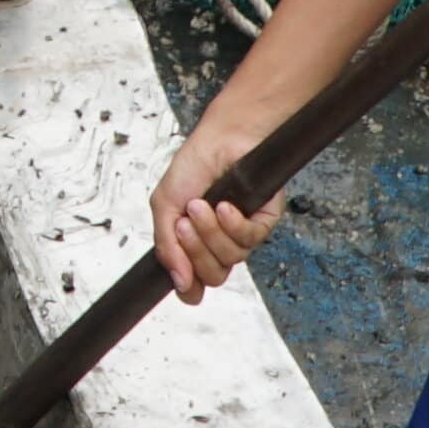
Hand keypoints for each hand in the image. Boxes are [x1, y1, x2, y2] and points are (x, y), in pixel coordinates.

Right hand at [147, 107, 290, 300]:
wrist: (219, 139)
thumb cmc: (193, 166)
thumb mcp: (164, 205)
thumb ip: (166, 246)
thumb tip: (178, 282)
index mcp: (194, 243)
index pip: (195, 282)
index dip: (190, 288)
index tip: (183, 282)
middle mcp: (219, 243)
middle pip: (213, 275)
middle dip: (196, 251)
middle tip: (185, 223)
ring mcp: (241, 234)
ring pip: (231, 258)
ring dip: (212, 232)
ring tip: (203, 204)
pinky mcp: (264, 221)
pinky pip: (251, 239)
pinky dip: (234, 224)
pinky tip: (225, 206)